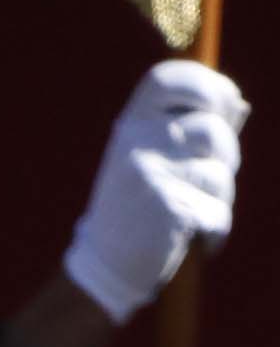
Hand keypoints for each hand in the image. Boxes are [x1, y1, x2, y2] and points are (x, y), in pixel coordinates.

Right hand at [64, 59, 245, 325]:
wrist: (105, 267)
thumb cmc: (137, 208)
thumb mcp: (154, 158)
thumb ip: (191, 129)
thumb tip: (239, 105)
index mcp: (131, 123)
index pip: (173, 79)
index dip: (210, 85)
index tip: (225, 107)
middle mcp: (137, 141)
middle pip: (212, 126)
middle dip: (228, 151)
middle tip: (219, 172)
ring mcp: (150, 173)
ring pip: (219, 169)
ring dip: (223, 194)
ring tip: (204, 210)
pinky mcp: (166, 208)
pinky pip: (217, 209)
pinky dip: (218, 228)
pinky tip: (201, 240)